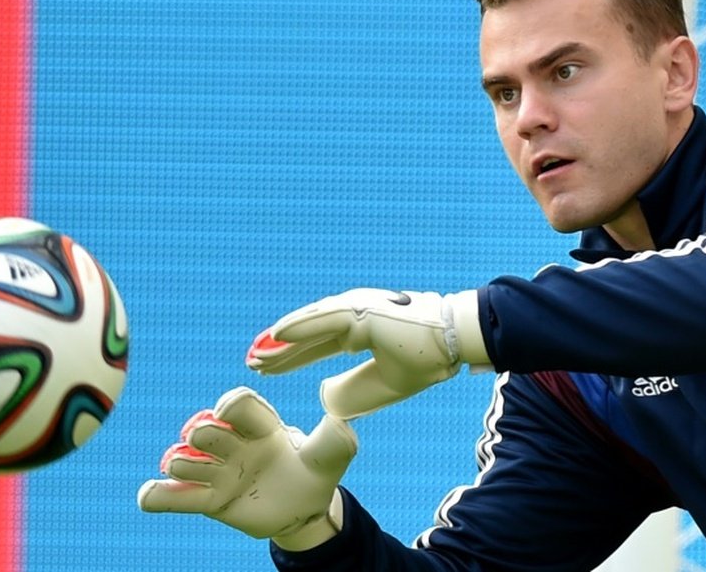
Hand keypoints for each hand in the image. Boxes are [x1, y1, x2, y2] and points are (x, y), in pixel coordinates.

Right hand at [138, 386, 356, 550]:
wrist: (303, 509)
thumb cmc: (315, 472)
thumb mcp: (330, 458)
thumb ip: (334, 441)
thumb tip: (342, 421)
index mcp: (261, 425)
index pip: (240, 405)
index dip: (229, 405)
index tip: (225, 412)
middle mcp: (234, 442)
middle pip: (206, 429)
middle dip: (203, 433)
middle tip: (204, 439)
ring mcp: (217, 470)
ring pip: (186, 459)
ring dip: (182, 462)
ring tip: (188, 469)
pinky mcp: (207, 498)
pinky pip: (175, 496)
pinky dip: (158, 495)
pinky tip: (148, 496)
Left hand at [246, 288, 488, 418]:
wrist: (454, 342)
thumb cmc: (427, 360)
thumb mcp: (384, 383)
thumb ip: (354, 388)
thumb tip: (324, 394)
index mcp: (358, 331)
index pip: (315, 345)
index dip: (290, 358)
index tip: (266, 369)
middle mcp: (352, 317)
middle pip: (305, 336)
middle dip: (278, 351)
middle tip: (251, 362)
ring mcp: (355, 311)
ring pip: (308, 327)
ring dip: (281, 341)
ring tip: (256, 355)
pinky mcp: (361, 312)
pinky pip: (322, 321)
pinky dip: (298, 327)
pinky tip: (276, 335)